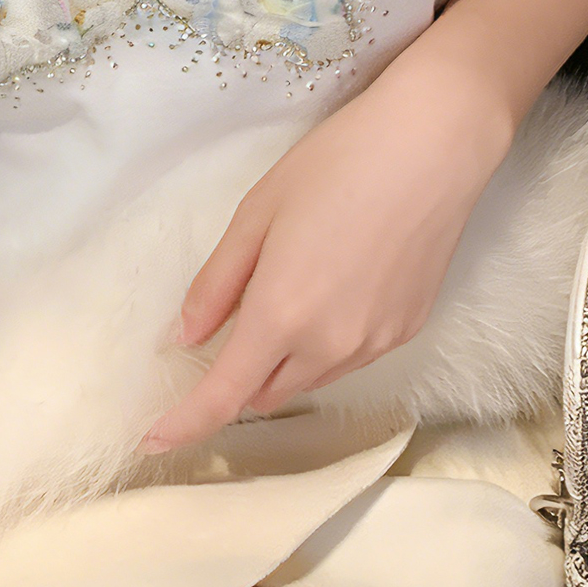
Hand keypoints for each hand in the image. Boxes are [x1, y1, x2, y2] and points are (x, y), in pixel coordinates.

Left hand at [138, 59, 515, 452]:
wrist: (434, 146)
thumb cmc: (337, 164)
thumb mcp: (257, 213)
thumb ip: (216, 284)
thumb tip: (185, 338)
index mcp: (281, 316)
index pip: (222, 397)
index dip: (184, 425)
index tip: (153, 441)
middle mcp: (329, 345)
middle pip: (266, 393)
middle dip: (237, 379)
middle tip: (226, 328)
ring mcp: (375, 343)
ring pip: (310, 378)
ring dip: (283, 361)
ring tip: (288, 291)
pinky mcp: (407, 329)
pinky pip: (349, 357)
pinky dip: (325, 343)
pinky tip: (333, 286)